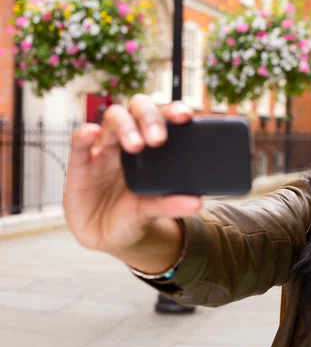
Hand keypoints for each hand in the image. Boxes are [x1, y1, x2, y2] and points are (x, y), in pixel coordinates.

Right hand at [63, 95, 202, 262]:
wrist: (105, 235)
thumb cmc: (132, 213)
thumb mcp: (151, 210)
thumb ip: (171, 204)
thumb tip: (196, 202)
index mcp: (150, 147)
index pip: (162, 118)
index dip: (172, 111)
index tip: (186, 116)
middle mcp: (127, 141)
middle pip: (136, 111)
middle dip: (149, 118)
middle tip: (158, 139)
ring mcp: (102, 150)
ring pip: (112, 121)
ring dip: (125, 127)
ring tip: (135, 145)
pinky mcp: (79, 165)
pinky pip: (78, 144)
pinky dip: (83, 135)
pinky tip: (91, 132)